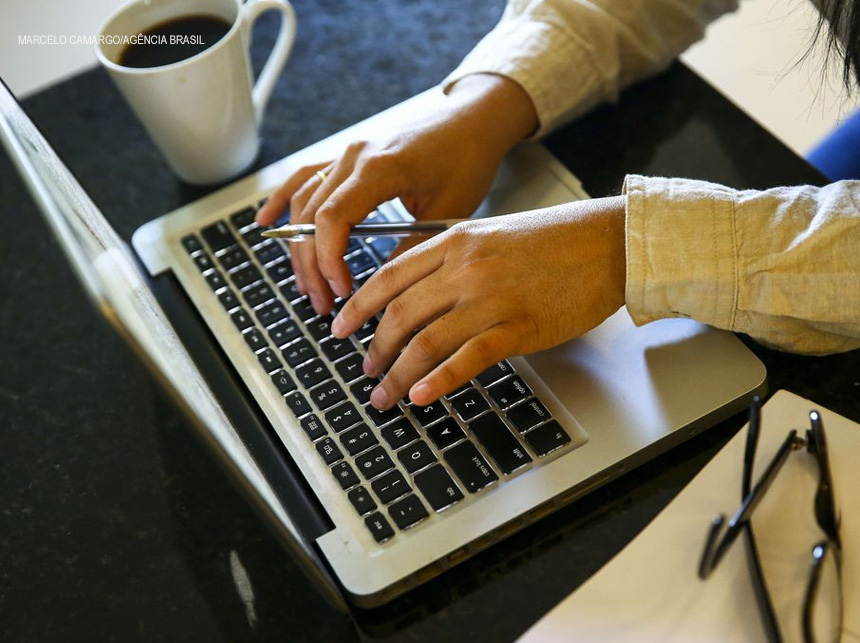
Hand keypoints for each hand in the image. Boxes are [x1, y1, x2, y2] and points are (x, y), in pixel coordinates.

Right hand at [255, 74, 537, 313]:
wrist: (473, 120)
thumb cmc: (467, 159)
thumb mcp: (449, 211)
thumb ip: (412, 247)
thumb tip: (386, 288)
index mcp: (379, 168)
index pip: (333, 219)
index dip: (328, 259)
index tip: (341, 290)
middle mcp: (354, 157)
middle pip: (312, 216)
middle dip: (312, 265)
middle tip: (323, 303)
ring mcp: (347, 154)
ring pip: (304, 203)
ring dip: (300, 248)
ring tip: (308, 286)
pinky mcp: (348, 156)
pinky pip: (305, 178)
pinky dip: (283, 201)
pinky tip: (265, 223)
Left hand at [331, 196, 627, 408]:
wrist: (608, 243)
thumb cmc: (555, 240)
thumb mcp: (492, 234)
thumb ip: (453, 259)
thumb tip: (420, 294)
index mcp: (455, 241)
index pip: (390, 277)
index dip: (358, 306)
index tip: (341, 326)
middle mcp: (466, 268)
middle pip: (401, 313)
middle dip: (375, 348)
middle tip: (364, 369)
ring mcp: (491, 298)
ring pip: (426, 340)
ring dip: (398, 374)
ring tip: (385, 395)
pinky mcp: (519, 327)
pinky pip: (468, 358)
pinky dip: (439, 380)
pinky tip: (421, 396)